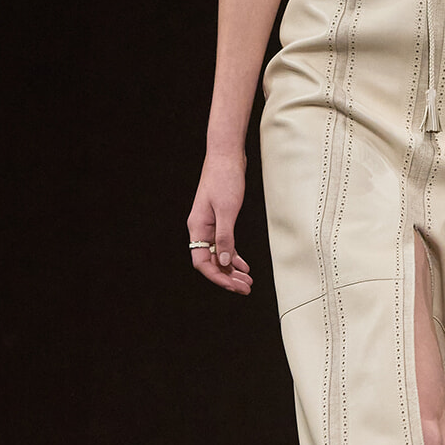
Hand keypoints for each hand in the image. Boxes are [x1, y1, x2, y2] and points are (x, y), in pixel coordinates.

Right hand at [187, 151, 252, 292]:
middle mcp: (200, 229)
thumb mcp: (227, 210)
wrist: (226, 156)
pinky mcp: (219, 220)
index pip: (203, 262)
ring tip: (247, 280)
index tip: (234, 286)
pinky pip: (224, 245)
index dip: (218, 277)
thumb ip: (225, 237)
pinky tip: (243, 265)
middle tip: (245, 288)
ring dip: (232, 269)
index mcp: (197, 228)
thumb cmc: (224, 178)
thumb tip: (226, 261)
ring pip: (219, 255)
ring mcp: (209, 225)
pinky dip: (234, 256)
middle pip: (211, 262)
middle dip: (227, 277)